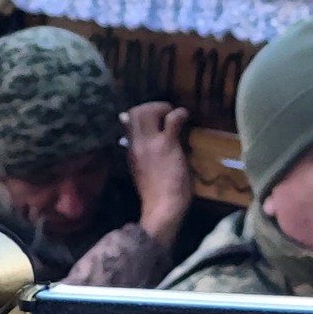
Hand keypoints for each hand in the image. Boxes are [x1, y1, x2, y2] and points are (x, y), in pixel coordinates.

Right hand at [125, 102, 192, 247]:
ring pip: (147, 110)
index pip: (126, 120)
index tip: (155, 118)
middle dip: (151, 106)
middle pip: (134, 111)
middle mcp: (136, 143)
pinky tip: (186, 117)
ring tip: (174, 116)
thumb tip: (135, 143)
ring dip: (163, 107)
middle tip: (166, 114)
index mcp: (130, 150)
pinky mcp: (167, 145)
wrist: (163, 208)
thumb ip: (139, 154)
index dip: (140, 113)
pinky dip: (180, 113)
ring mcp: (150, 143)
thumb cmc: (156, 194)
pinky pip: (172, 119)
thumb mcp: (140, 170)